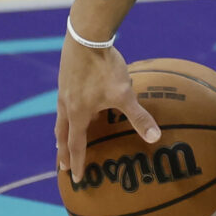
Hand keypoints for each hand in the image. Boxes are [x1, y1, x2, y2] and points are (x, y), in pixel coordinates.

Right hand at [56, 38, 158, 178]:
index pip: (76, 145)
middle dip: (63, 151)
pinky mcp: (66, 78)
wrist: (86, 37)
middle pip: (62, 134)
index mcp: (77, 114)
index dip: (78, 162)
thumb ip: (139, 117)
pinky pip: (64, 103)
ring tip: (61, 140)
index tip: (76, 178)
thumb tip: (155, 138)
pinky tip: (73, 107)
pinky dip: (66, 114)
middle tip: (62, 165)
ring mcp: (64, 91)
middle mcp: (66, 105)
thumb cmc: (104, 67)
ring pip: (60, 118)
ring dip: (62, 133)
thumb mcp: (124, 94)